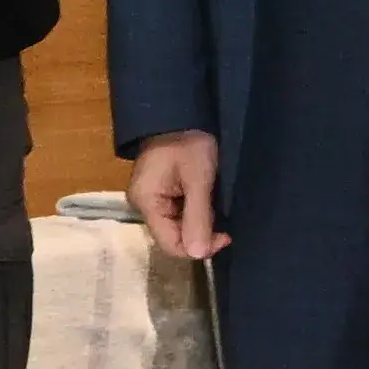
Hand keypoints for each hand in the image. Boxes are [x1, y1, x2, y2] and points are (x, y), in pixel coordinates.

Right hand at [129, 129, 224, 260]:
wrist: (181, 113)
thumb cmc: (189, 144)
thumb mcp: (198, 180)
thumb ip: (198, 217)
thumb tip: (198, 255)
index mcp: (146, 203)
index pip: (170, 244)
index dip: (198, 246)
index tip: (225, 235)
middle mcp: (143, 205)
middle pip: (172, 237)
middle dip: (200, 233)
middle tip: (224, 221)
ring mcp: (150, 198)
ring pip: (176, 226)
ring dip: (199, 222)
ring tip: (215, 206)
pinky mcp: (160, 192)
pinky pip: (177, 213)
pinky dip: (195, 212)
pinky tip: (206, 201)